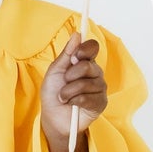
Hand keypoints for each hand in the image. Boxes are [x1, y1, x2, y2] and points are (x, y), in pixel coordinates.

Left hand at [40, 35, 107, 149]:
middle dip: (70, 75)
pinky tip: (72, 105)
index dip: (84, 50)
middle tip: (64, 83)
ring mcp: (99, 88)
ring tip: (64, 97)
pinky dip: (74, 101)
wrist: (53, 117)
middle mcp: (95, 73)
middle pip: (88, 66)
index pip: (92, 48)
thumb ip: (67, 53)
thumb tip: (77, 34)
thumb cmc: (53, 92)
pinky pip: (87, 98)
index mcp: (85, 62)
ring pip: (85, 84)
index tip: (74, 57)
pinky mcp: (100, 103)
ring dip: (68, 92)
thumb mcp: (55, 70)